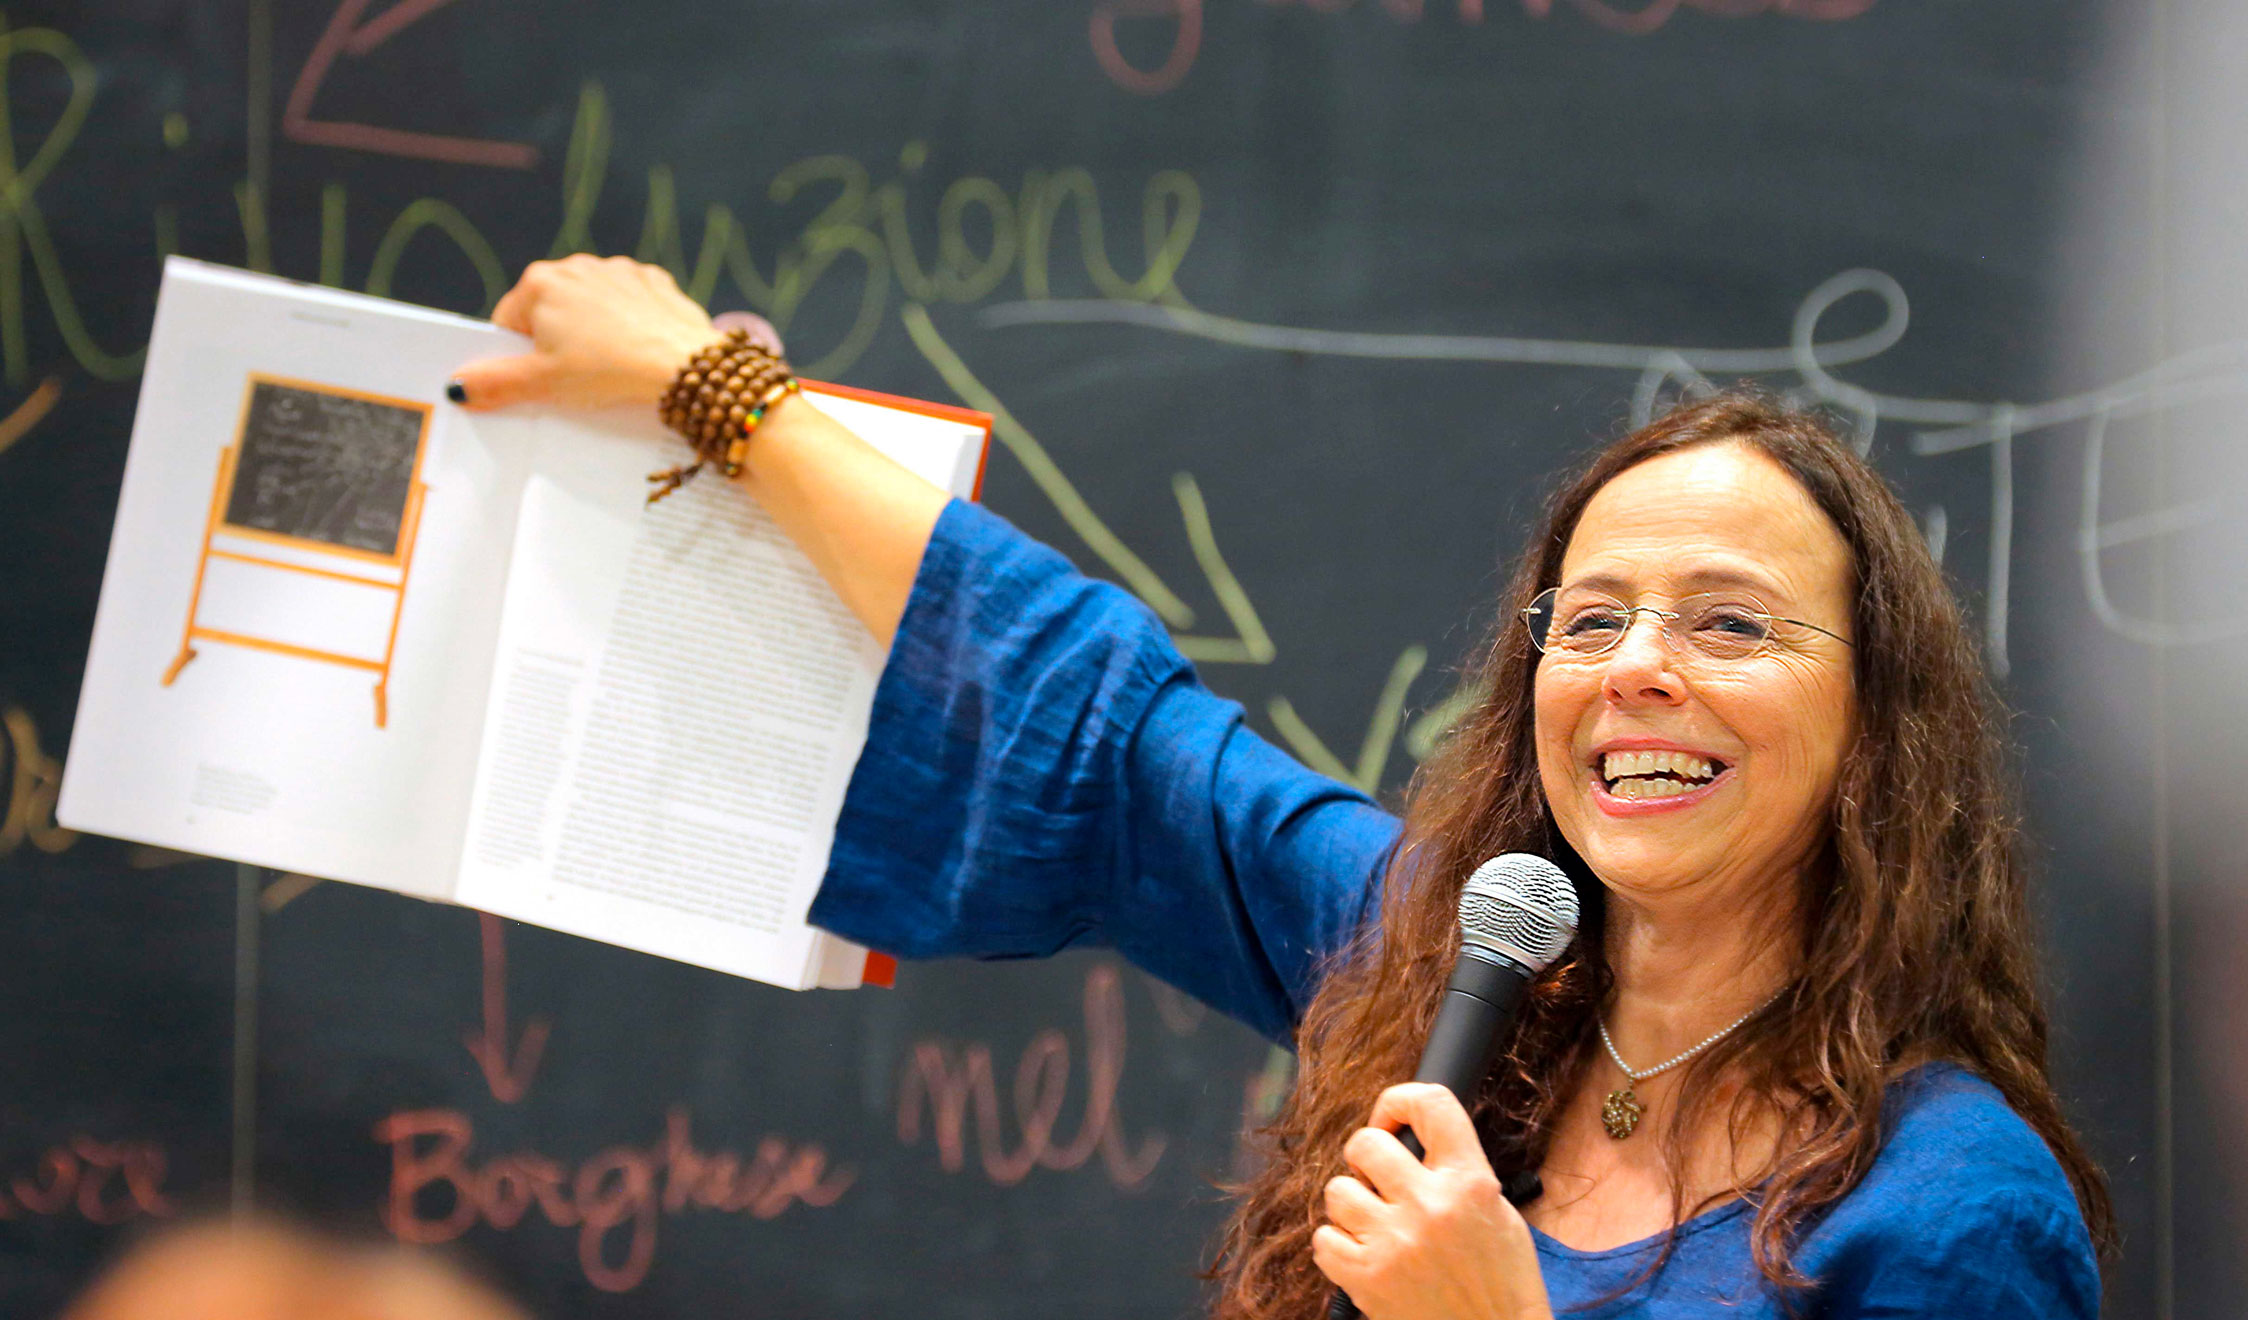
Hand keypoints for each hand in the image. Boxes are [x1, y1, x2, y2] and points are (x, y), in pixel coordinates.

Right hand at [450, 255, 730, 410]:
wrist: (683, 366)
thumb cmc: (609, 371)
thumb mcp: (544, 384)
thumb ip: (496, 383)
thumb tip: (458, 387)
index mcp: (539, 283)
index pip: (509, 324)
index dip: (520, 357)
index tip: (540, 378)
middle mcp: (576, 266)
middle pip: (550, 312)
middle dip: (557, 343)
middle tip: (576, 377)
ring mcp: (618, 270)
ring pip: (590, 308)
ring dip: (593, 332)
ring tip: (609, 366)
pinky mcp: (653, 281)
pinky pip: (629, 304)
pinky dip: (629, 324)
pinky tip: (637, 349)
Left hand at [1312, 1083, 1552, 1319]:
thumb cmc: (1502, 1282)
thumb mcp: (1498, 1211)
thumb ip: (1456, 1170)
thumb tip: (1410, 1140)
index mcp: (1469, 1182)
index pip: (1430, 1103)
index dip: (1399, 1100)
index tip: (1391, 1118)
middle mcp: (1429, 1206)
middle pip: (1365, 1143)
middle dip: (1367, 1159)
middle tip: (1381, 1182)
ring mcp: (1394, 1242)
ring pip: (1336, 1190)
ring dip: (1352, 1206)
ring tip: (1377, 1226)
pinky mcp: (1366, 1279)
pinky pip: (1322, 1240)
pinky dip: (1337, 1247)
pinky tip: (1365, 1255)